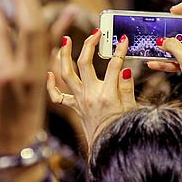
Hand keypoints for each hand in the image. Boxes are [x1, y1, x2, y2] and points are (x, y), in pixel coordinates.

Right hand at [0, 0, 48, 154]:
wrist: (17, 142)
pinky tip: (72, 9)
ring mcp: (40, 71)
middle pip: (27, 26)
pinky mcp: (47, 74)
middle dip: (20, 1)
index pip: (0, 32)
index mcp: (4, 73)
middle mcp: (26, 70)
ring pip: (41, 32)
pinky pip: (55, 46)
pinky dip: (63, 27)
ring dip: (34, 6)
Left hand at [47, 29, 135, 145]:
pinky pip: (58, 97)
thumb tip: (125, 69)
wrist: (108, 149)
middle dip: (89, 44)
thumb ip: (127, 88)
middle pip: (85, 63)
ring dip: (63, 56)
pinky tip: (49, 73)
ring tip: (64, 41)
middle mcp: (90, 96)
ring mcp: (80, 101)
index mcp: (107, 95)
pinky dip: (51, 85)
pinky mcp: (75, 107)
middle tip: (96, 33)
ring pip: (66, 74)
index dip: (120, 50)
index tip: (124, 39)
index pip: (115, 65)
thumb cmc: (122, 129)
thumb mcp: (131, 109)